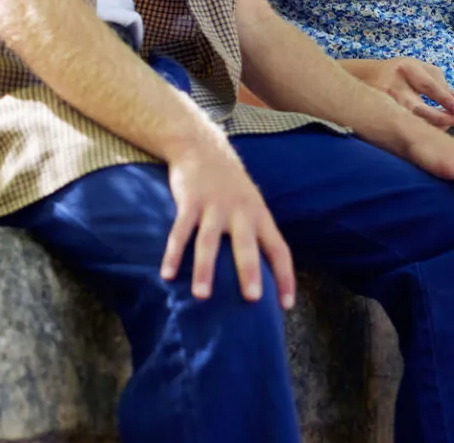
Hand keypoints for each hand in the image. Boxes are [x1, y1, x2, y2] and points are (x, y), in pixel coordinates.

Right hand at [161, 136, 297, 309]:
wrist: (202, 147)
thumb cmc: (230, 185)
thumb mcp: (251, 204)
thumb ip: (255, 234)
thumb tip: (259, 275)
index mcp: (260, 215)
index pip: (279, 249)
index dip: (284, 277)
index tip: (286, 305)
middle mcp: (240, 211)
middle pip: (246, 245)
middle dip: (249, 271)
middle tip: (251, 299)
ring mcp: (213, 206)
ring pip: (209, 242)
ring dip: (205, 270)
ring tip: (202, 296)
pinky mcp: (189, 202)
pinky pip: (180, 232)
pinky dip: (173, 254)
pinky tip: (167, 274)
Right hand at [343, 57, 453, 128]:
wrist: (365, 76)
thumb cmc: (399, 71)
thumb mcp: (419, 68)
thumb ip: (441, 82)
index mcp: (406, 68)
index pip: (429, 86)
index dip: (446, 99)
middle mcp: (393, 85)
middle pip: (418, 108)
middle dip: (440, 117)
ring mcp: (383, 101)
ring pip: (410, 120)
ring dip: (431, 126)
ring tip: (446, 126)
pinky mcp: (378, 113)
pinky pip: (402, 125)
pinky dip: (418, 129)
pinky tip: (429, 130)